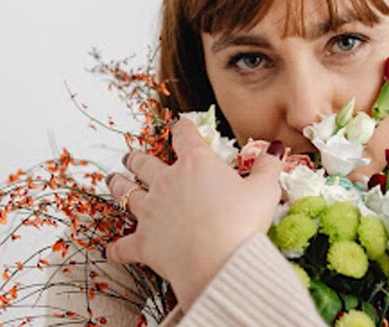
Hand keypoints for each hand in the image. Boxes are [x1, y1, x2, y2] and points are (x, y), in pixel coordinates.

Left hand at [104, 118, 284, 310]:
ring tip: (113, 180)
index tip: (180, 125)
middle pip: (144, 162)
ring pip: (125, 193)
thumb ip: (268, 168)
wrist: (219, 263)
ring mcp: (150, 211)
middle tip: (131, 156)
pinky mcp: (143, 242)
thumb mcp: (264, 191)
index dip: (183, 128)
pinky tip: (111, 249)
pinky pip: (122, 245)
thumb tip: (277, 150)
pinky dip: (116, 248)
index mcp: (196, 164)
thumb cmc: (243, 224)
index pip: (185, 136)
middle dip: (137, 158)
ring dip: (118, 186)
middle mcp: (167, 182)